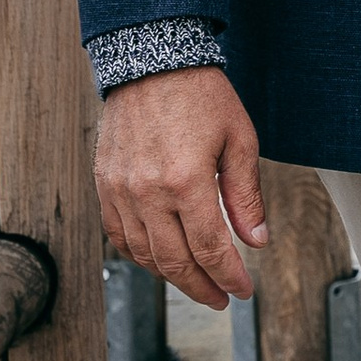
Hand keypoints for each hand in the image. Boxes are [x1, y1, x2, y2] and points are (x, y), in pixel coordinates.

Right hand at [95, 66, 265, 311]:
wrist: (152, 61)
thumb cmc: (202, 96)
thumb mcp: (239, 141)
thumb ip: (246, 196)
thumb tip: (255, 241)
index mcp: (186, 181)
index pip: (209, 249)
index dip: (228, 276)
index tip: (242, 289)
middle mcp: (147, 192)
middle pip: (174, 261)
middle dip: (201, 286)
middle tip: (220, 298)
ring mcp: (121, 189)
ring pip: (143, 253)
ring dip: (170, 275)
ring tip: (195, 281)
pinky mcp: (105, 183)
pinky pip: (117, 234)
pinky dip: (138, 254)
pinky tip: (158, 259)